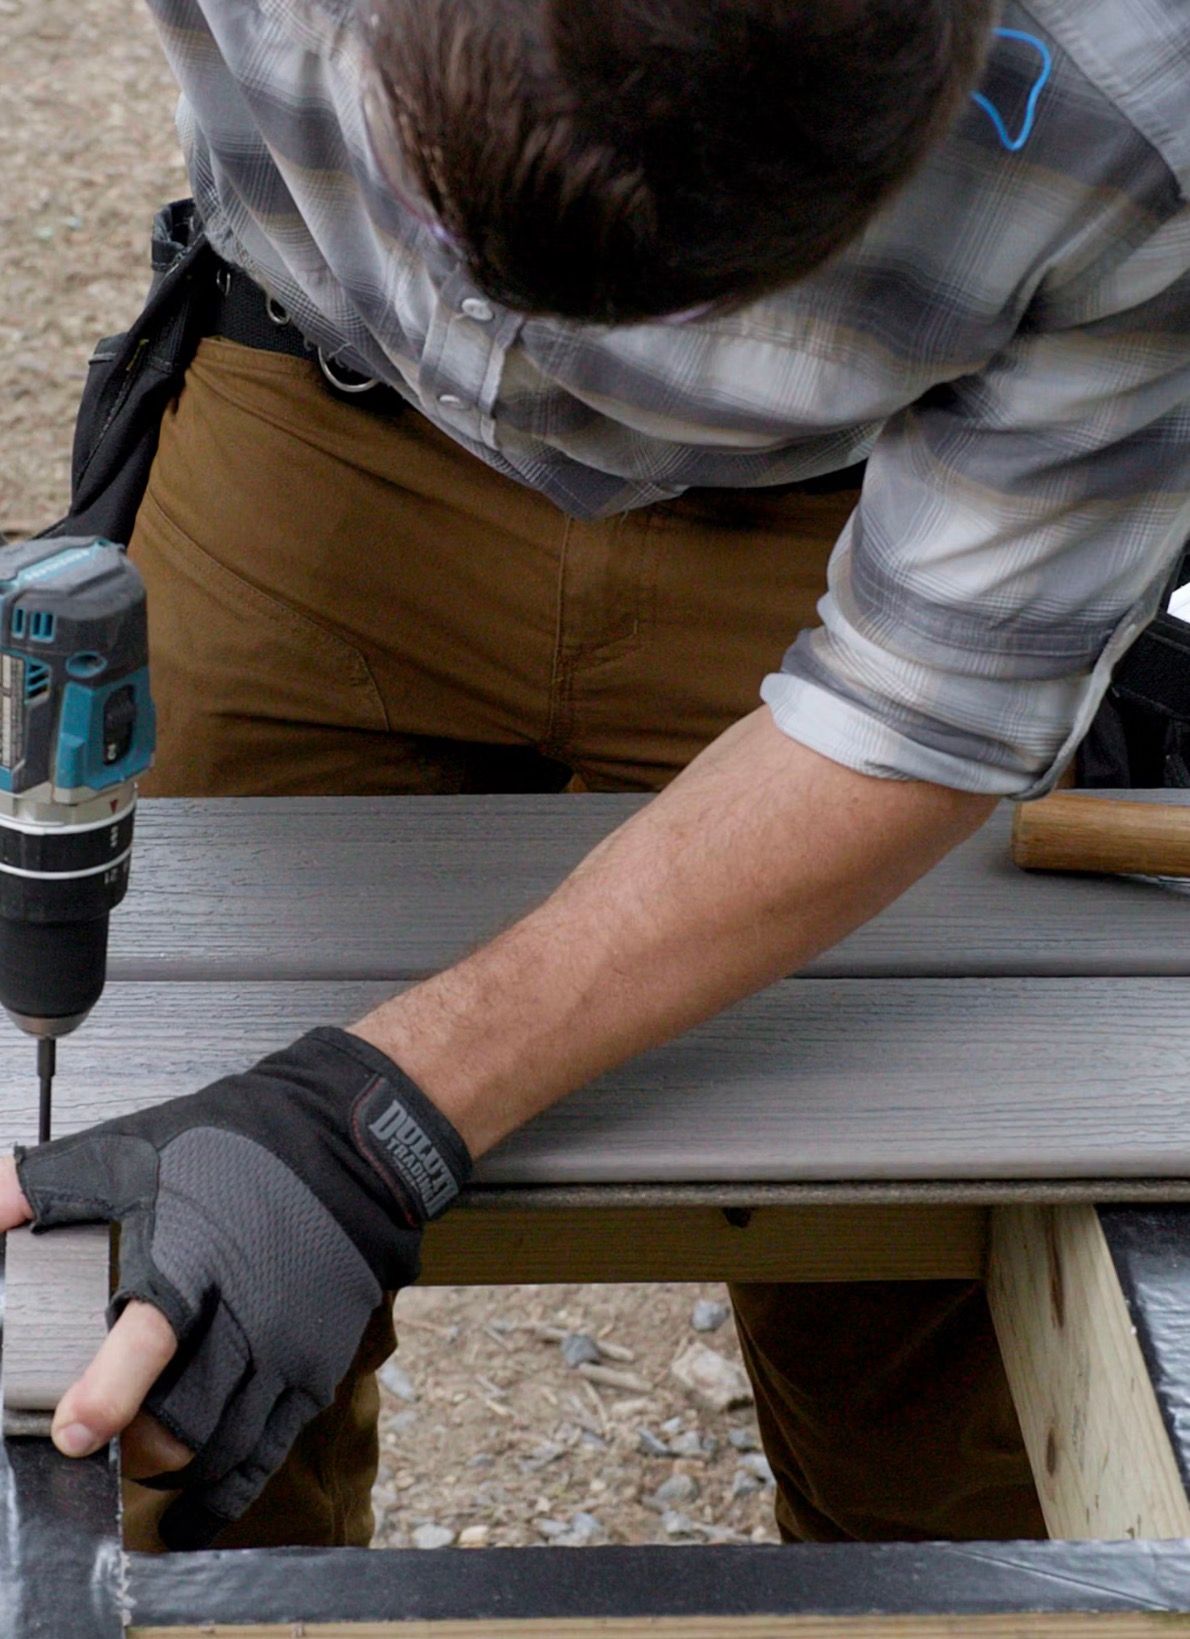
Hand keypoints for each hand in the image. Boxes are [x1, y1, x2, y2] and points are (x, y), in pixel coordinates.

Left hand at [5, 1027, 469, 1547]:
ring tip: (143, 1459)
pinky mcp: (315, 1366)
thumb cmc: (239, 1145)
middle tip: (102, 1440)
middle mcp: (245, 1315)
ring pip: (223, 1447)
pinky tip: (194, 1510)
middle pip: (184, 1420)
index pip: (149, 1343)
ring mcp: (286, 1348)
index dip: (107, 1397)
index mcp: (192, 1261)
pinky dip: (226, 1494)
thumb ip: (43, 1186)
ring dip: (174, 1469)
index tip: (74, 1430)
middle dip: (132, 1448)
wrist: (346, 1145)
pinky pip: (268, 1452)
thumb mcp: (130, 1149)